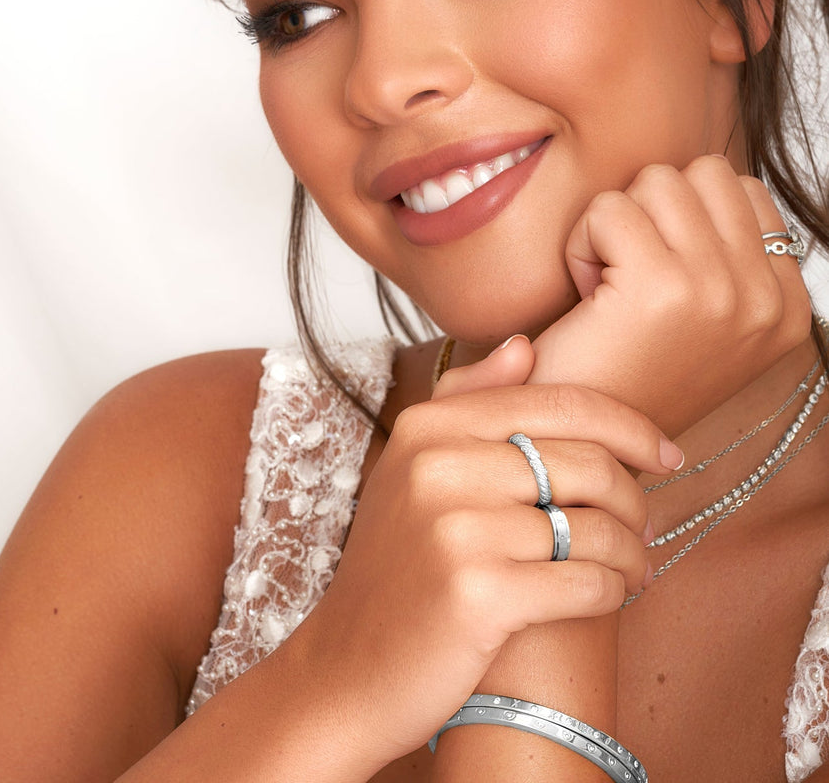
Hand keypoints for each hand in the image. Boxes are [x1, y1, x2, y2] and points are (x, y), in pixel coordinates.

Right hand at [297, 341, 676, 768]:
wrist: (348, 667)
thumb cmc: (396, 566)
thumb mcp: (411, 467)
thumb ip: (465, 398)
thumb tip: (522, 345)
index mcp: (429, 427)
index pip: (560, 403)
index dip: (630, 425)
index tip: (665, 453)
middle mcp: (438, 466)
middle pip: (586, 464)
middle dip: (634, 498)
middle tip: (644, 526)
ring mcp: (455, 530)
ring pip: (595, 527)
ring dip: (632, 552)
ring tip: (634, 566)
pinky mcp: (477, 595)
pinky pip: (586, 582)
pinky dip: (612, 591)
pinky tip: (610, 595)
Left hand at [528, 155, 812, 434]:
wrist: (583, 440)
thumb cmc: (630, 373)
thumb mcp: (707, 319)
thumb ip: (726, 255)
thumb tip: (705, 183)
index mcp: (785, 307)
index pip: (740, 191)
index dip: (682, 221)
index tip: (660, 283)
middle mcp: (764, 299)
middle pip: (700, 174)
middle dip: (651, 212)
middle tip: (628, 278)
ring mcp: (720, 292)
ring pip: (656, 181)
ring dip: (616, 224)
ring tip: (608, 286)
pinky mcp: (662, 289)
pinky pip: (609, 208)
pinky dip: (582, 243)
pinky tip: (586, 295)